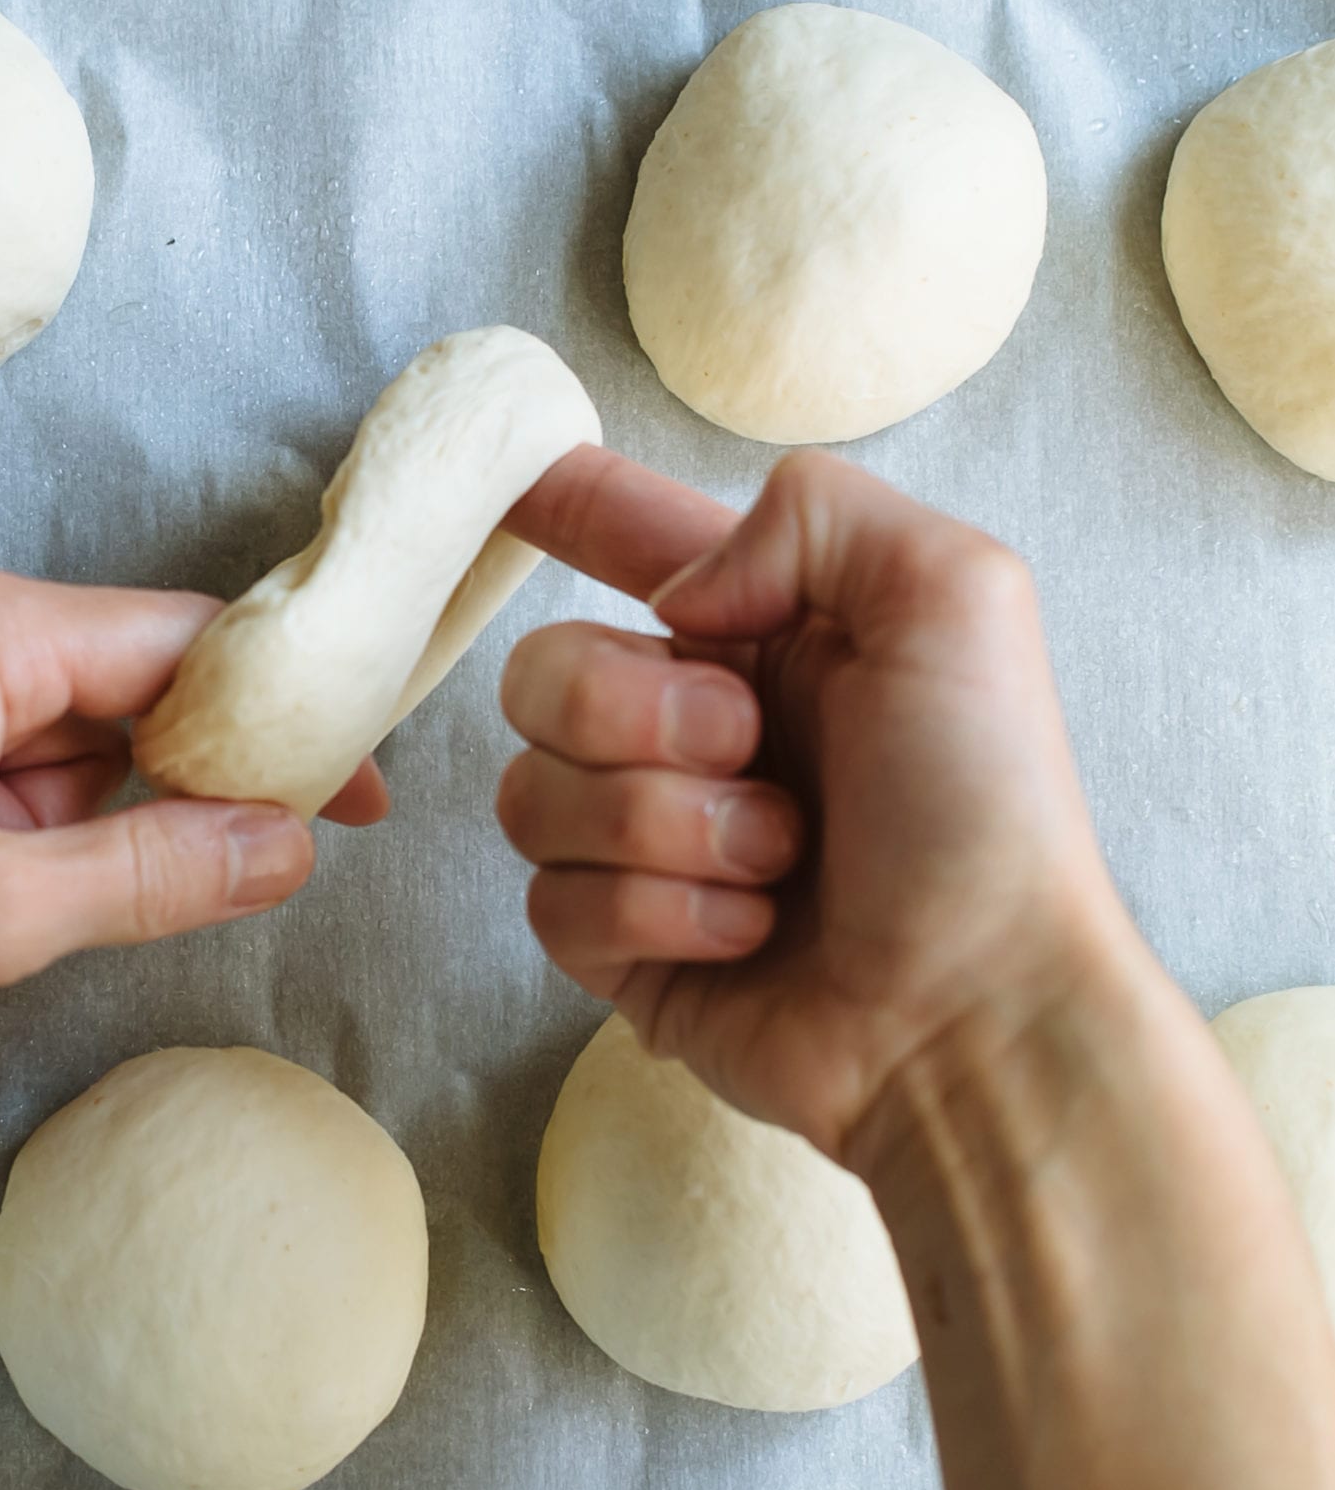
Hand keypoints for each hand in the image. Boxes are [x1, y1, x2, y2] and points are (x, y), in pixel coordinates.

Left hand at [0, 562, 386, 1052]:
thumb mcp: (2, 913)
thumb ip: (159, 872)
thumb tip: (281, 849)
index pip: (170, 646)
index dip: (272, 721)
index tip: (342, 786)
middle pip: (94, 674)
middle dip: (159, 773)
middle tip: (224, 861)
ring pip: (16, 710)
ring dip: (64, 799)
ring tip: (46, 899)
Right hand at [498, 445, 1137, 1160]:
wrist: (979, 1005)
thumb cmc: (986, 811)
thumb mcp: (955, 598)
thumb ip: (814, 513)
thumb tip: (685, 596)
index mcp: (764, 634)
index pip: (625, 541)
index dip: (554, 506)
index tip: (503, 485)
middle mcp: (691, 729)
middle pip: (542, 671)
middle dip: (631, 710)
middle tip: (748, 750)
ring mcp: (649, 841)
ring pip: (530, 792)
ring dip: (660, 824)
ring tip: (775, 864)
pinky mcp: (623, 945)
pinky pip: (551, 900)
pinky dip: (657, 913)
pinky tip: (748, 933)